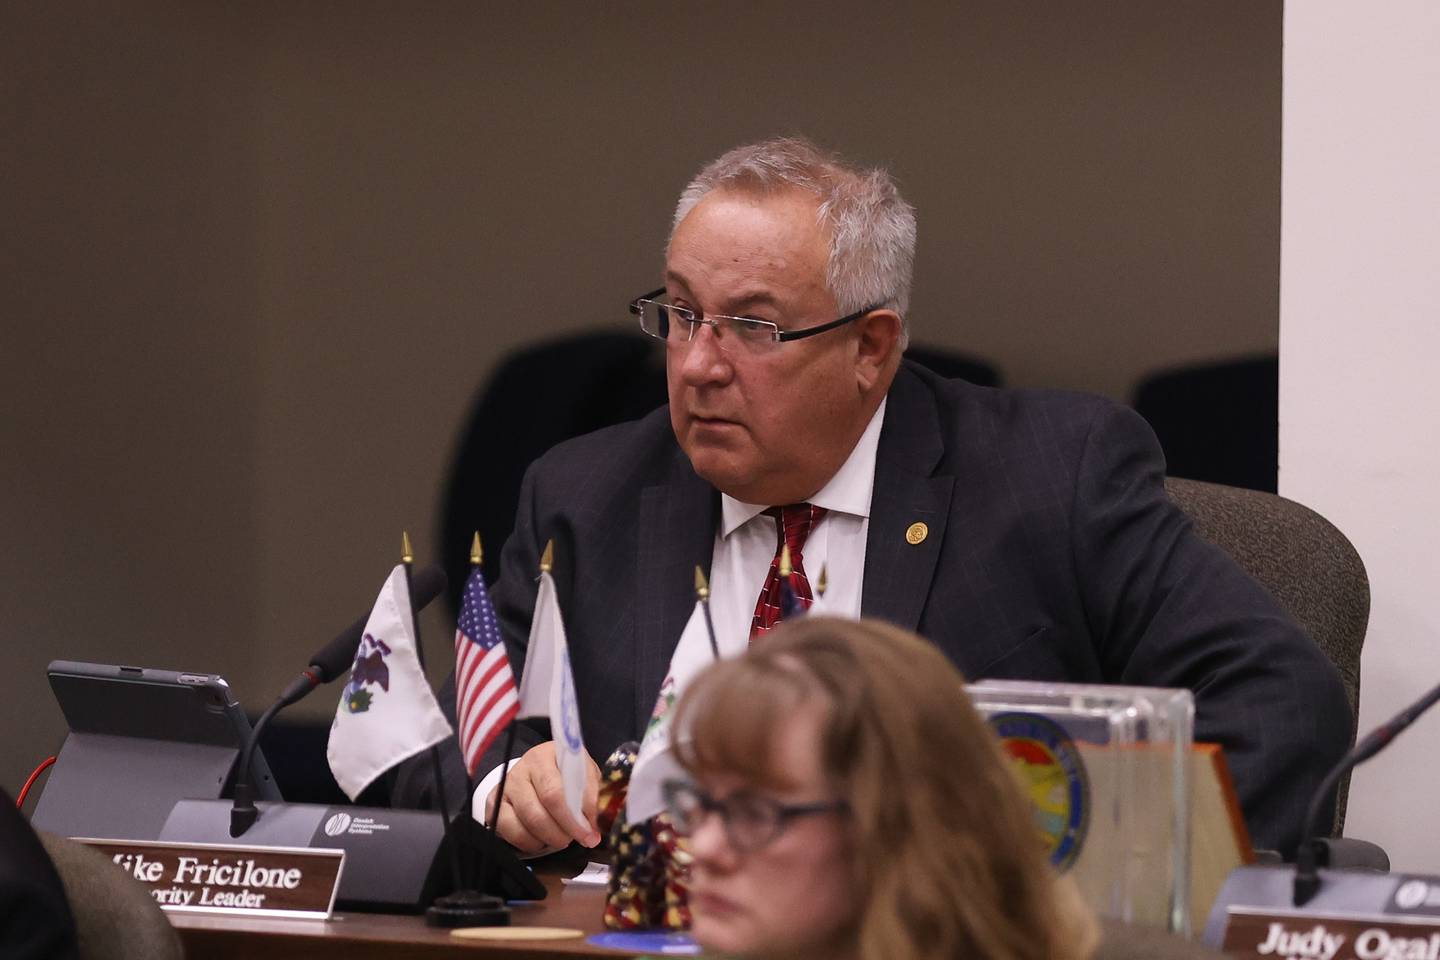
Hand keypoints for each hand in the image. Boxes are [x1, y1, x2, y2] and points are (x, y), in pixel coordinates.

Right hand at [487, 741, 601, 855]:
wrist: (533, 777)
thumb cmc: (564, 776)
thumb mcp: (583, 775)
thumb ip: (592, 792)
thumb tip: (596, 822)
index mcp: (549, 754)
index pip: (562, 786)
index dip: (580, 812)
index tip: (593, 828)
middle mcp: (524, 767)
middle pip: (546, 804)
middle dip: (569, 827)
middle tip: (582, 838)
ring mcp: (506, 786)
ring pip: (530, 821)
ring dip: (553, 837)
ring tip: (564, 838)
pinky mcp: (493, 806)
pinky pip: (513, 832)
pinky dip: (532, 843)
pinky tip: (542, 839)